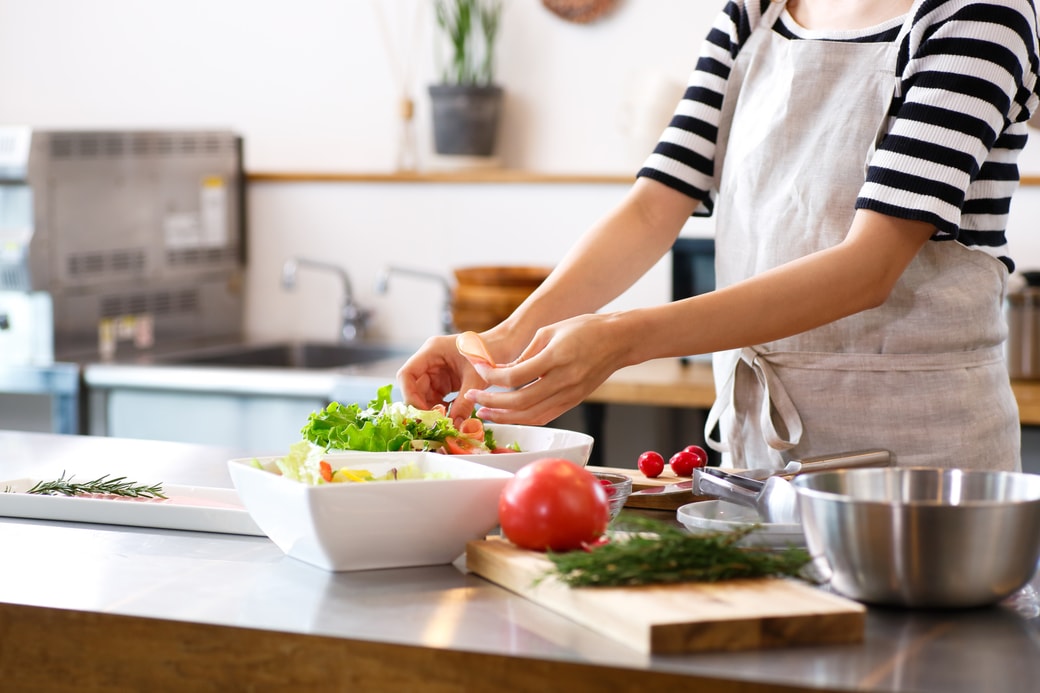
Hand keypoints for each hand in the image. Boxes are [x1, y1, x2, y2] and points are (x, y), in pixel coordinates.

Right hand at [396, 334, 487, 422]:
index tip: (421, 412)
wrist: (504, 347)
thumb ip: (464, 403)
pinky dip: (442, 409)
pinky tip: (453, 415)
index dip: (409, 395)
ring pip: (424, 395)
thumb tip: (455, 426)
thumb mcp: (476, 379)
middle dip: (422, 407)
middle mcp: (430, 360)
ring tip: (445, 422)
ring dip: (432, 410)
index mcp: (432, 351)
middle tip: (434, 424)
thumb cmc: (491, 353)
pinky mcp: (445, 380)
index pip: (407, 374)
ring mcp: (436, 371)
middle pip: (414, 387)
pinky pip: (436, 398)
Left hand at [462, 313, 625, 424]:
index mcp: (556, 357)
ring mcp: (570, 394)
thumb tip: (503, 372)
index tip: (479, 372)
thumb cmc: (584, 329)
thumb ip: (526, 354)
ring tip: (485, 411)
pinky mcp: (574, 401)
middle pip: (520, 401)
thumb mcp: (550, 330)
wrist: (619, 341)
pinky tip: (508, 414)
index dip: (492, 377)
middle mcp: (563, 380)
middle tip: (473, 398)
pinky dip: (523, 418)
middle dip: (492, 402)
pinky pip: (545, 416)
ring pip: (531, 415)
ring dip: (505, 416)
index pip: (515, 376)